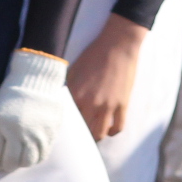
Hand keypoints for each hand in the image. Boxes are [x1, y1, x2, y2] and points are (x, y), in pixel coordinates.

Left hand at [0, 49, 71, 171]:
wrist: (36, 81)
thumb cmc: (11, 97)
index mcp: (0, 126)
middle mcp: (19, 133)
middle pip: (12, 163)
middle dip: (7, 164)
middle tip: (7, 160)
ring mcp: (36, 134)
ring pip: (28, 162)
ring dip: (22, 162)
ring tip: (20, 155)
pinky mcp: (50, 133)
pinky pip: (43, 155)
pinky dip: (36, 157)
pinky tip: (32, 150)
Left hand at [67, 14, 147, 138]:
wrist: (118, 44)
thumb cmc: (94, 54)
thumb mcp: (73, 70)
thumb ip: (66, 89)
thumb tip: (58, 102)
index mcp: (75, 94)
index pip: (66, 120)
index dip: (64, 128)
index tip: (63, 132)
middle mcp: (91, 103)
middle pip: (82, 131)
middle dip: (79, 136)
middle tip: (77, 136)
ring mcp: (108, 105)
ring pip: (100, 133)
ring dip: (95, 137)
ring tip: (92, 136)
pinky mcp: (123, 104)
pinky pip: (118, 127)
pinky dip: (112, 132)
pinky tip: (109, 130)